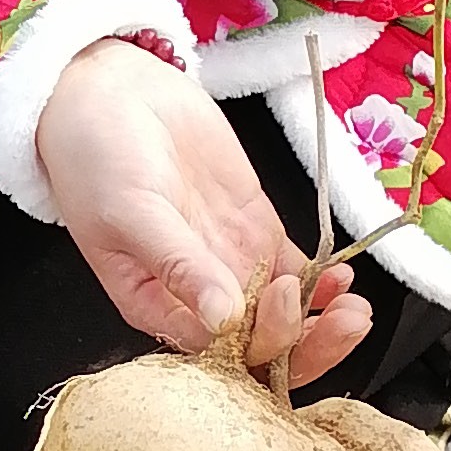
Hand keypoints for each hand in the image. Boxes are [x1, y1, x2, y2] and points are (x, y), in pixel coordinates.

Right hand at [36, 41, 371, 382]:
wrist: (108, 94)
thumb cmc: (94, 158)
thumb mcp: (130, 213)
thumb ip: (178, 266)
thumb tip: (223, 319)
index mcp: (158, 307)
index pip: (221, 356)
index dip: (261, 342)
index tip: (281, 300)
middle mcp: (200, 296)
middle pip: (264, 346)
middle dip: (310, 344)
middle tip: (347, 321)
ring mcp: (232, 264)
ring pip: (288, 314)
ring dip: (326, 319)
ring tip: (355, 305)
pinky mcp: (255, 231)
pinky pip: (297, 271)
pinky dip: (324, 281)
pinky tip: (344, 275)